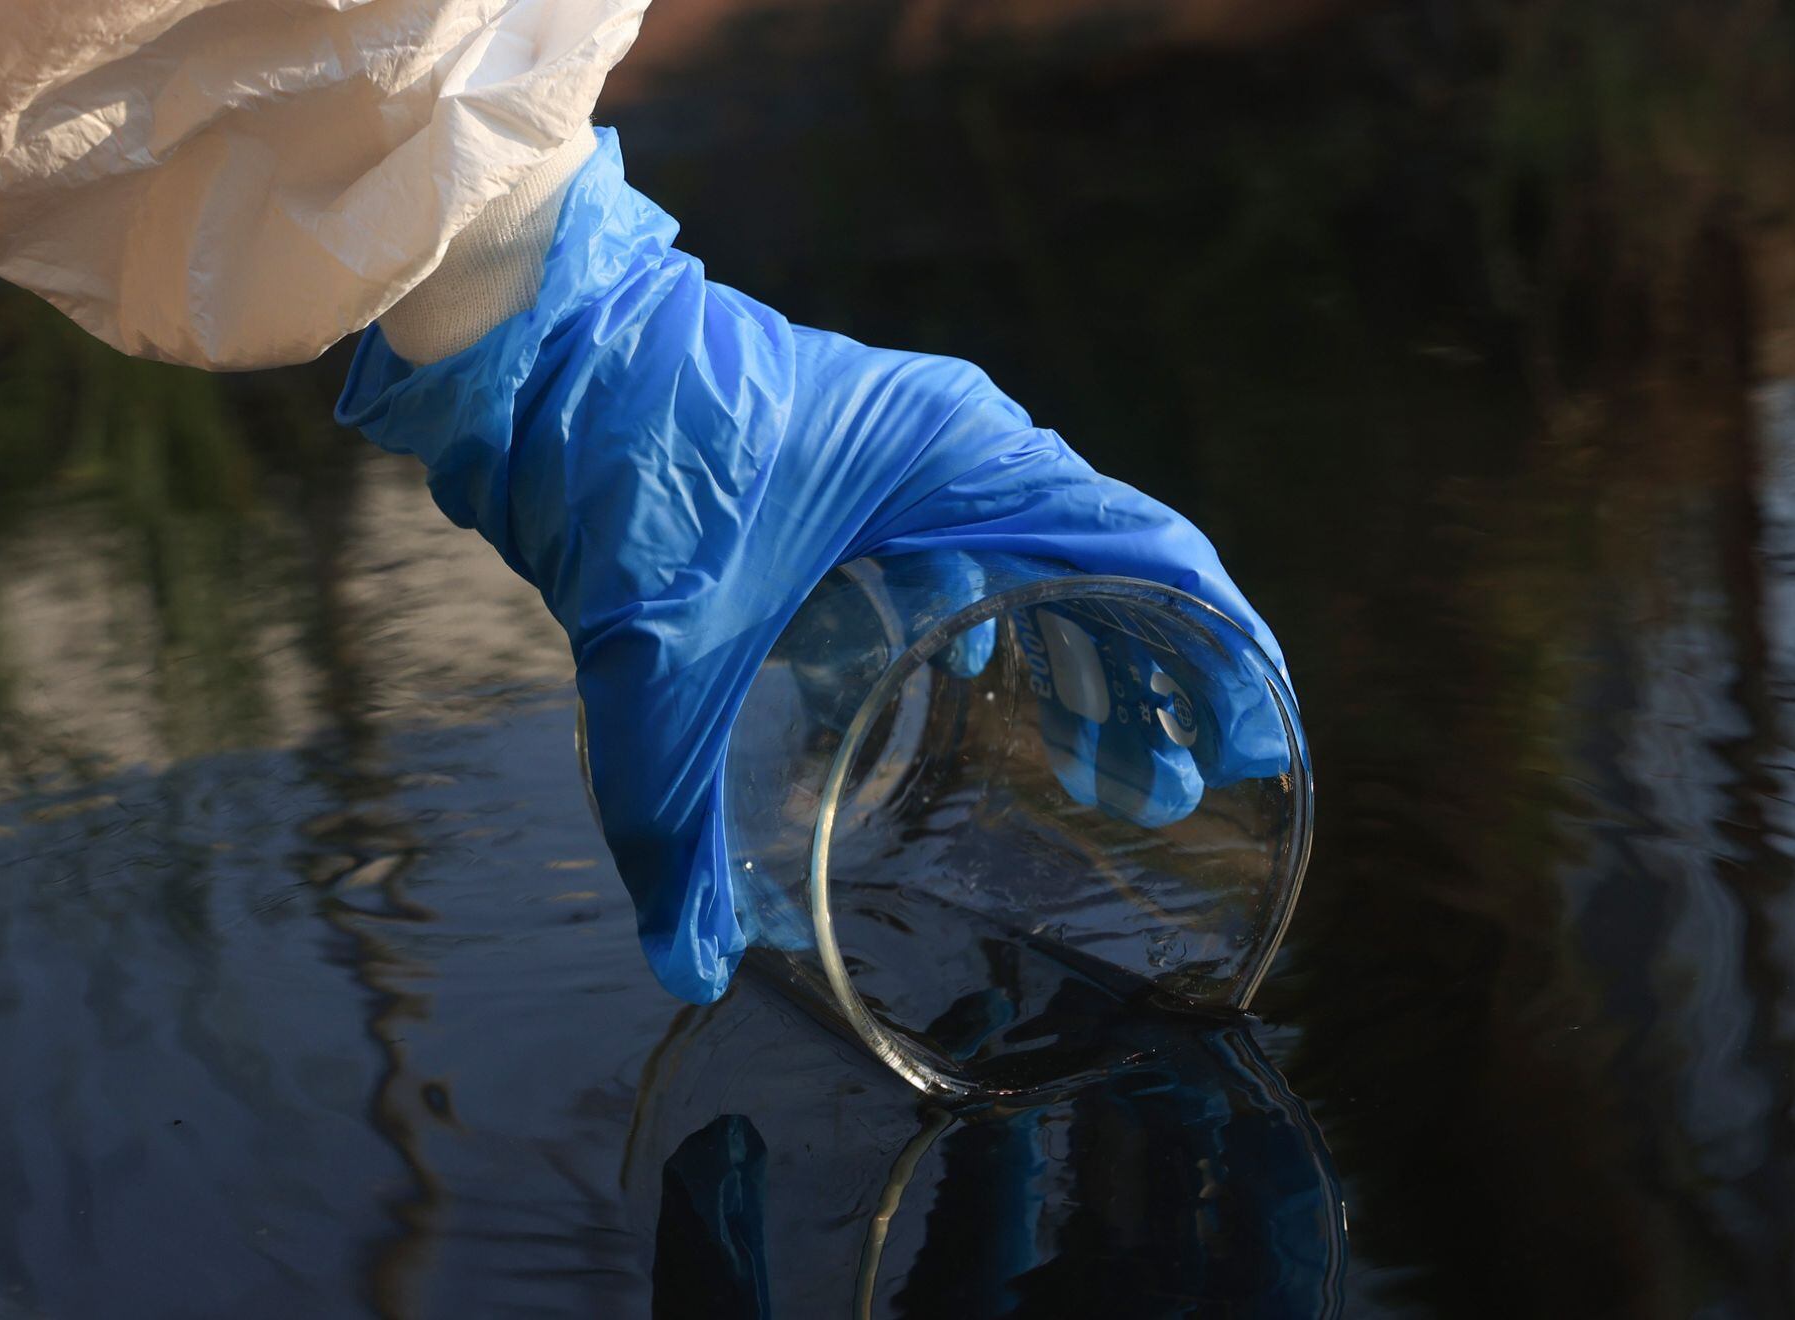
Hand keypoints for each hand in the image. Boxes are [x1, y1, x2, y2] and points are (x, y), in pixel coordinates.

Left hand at [337, 130, 1290, 1003]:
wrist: (541, 347)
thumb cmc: (622, 461)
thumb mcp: (654, 656)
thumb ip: (668, 820)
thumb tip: (690, 963)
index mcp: (963, 461)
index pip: (1147, 550)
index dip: (1216, 652)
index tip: (1253, 743)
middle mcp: (961, 446)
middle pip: (1108, 568)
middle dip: (1150, 688)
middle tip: (1165, 798)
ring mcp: (912, 454)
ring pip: (1039, 563)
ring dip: (1076, 666)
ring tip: (1099, 777)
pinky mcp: (862, 470)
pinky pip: (969, 555)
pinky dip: (995, 633)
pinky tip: (973, 705)